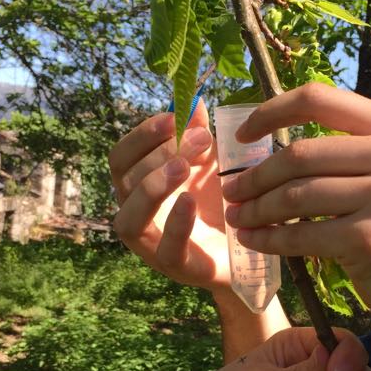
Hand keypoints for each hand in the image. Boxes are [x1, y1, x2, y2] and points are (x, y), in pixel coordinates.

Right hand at [109, 100, 231, 291]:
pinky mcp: (177, 268)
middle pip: (125, 181)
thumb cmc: (220, 205)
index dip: (141, 135)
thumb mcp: (212, 164)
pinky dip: (175, 224)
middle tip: (201, 140)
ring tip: (184, 167)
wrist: (250, 252)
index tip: (174, 118)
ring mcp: (152, 245)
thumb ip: (200, 136)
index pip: (121, 157)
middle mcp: (137, 215)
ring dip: (152, 187)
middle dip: (159, 154)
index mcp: (138, 187)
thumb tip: (193, 103)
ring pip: (129, 219)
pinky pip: (165, 249)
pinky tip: (191, 201)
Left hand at [221, 84, 370, 346]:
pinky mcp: (370, 239)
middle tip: (230, 191)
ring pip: (296, 196)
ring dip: (256, 209)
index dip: (270, 112)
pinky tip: (255, 242)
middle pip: (300, 153)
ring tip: (237, 218)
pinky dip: (270, 240)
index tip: (242, 136)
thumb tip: (274, 139)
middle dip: (255, 176)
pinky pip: (302, 236)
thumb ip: (348, 151)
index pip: (319, 99)